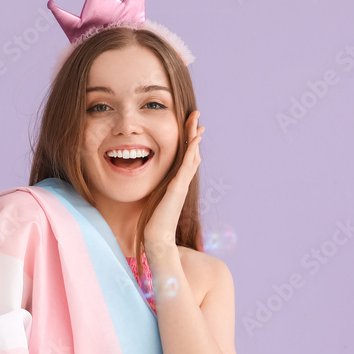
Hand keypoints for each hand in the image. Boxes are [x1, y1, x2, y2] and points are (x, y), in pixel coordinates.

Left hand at [144, 110, 203, 251]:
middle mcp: (182, 181)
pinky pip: (186, 166)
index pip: (186, 157)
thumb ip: (160, 190)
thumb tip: (158, 187)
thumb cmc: (155, 221)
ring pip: (192, 156)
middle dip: (194, 134)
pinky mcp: (177, 187)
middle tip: (197, 117)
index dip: (189, 141)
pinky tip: (194, 140)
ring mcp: (182, 184)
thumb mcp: (157, 198)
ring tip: (198, 123)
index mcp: (177, 182)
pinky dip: (191, 151)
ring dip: (194, 138)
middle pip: (192, 153)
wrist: (157, 236)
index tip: (192, 127)